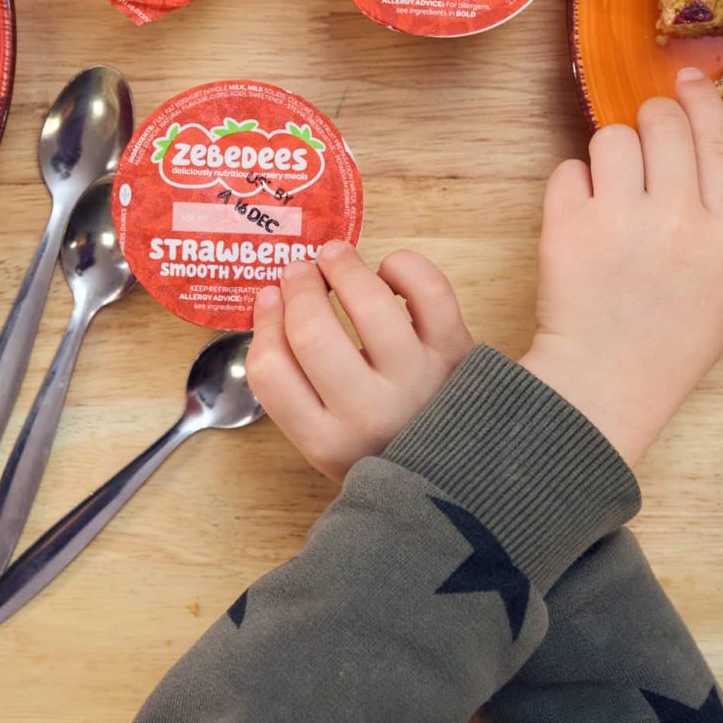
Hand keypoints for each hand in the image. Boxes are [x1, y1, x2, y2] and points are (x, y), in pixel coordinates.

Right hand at [246, 240, 472, 480]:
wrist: (458, 467)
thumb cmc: (383, 440)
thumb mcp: (327, 435)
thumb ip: (296, 384)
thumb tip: (273, 299)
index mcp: (326, 440)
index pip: (271, 372)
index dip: (263, 323)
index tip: (268, 297)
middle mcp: (369, 413)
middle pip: (312, 333)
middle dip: (299, 288)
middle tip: (297, 270)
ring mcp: (416, 381)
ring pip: (370, 306)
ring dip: (344, 267)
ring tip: (334, 256)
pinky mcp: (456, 353)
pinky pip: (429, 292)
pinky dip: (404, 267)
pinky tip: (389, 270)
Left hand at [519, 67, 722, 461]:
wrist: (602, 389)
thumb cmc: (668, 351)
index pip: (717, 141)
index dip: (700, 101)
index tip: (687, 80)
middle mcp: (678, 218)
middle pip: (662, 122)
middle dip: (650, 121)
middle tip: (642, 142)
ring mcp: (621, 219)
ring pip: (612, 139)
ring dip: (608, 156)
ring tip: (609, 194)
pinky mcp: (567, 226)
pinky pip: (566, 171)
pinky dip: (569, 188)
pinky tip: (578, 219)